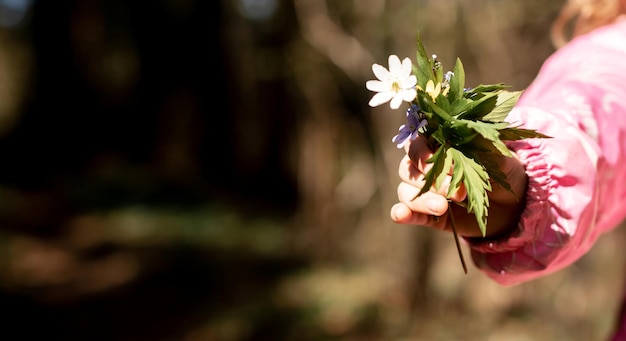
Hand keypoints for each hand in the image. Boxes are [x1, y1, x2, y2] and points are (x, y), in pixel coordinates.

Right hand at [390, 136, 527, 237]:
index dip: (424, 154)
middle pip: (408, 168)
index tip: (445, 163)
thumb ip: (480, 143)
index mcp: (437, 145)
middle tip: (459, 192)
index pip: (415, 144)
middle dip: (431, 180)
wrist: (513, 204)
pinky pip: (406, 212)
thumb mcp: (498, 154)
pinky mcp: (425, 213)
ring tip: (443, 208)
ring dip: (422, 200)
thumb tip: (465, 129)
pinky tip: (401, 215)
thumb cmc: (503, 170)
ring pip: (405, 190)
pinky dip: (402, 213)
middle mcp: (424, 166)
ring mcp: (423, 190)